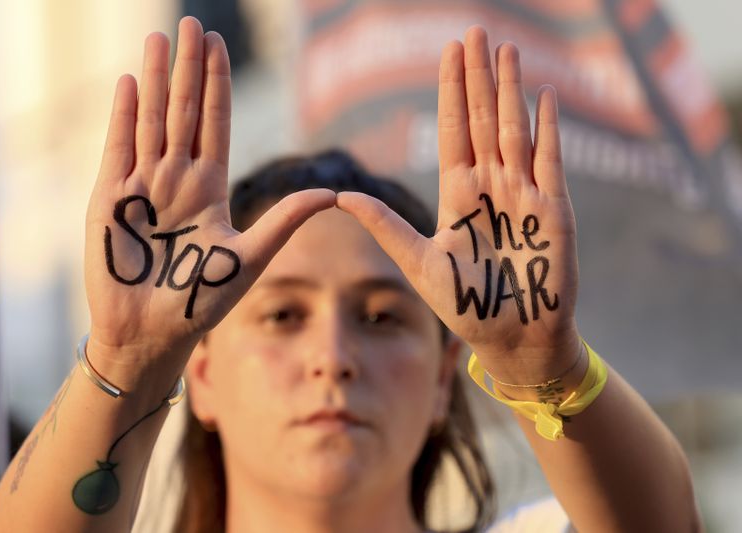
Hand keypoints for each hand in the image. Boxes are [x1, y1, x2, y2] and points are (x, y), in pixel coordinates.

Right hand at [84, 18, 334, 382]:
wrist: (153, 332)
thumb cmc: (200, 301)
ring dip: (154, 79)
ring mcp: (143, 185)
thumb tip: (334, 194)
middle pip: (184, 111)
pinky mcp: (111, 199)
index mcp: (210, 189)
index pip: (215, 124)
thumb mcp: (249, 257)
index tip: (218, 46)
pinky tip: (129, 83)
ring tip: (159, 39)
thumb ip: (285, 220)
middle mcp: (177, 179)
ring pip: (152, 120)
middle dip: (187, 68)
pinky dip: (124, 115)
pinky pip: (118, 148)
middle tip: (193, 23)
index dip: (217, 85)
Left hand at [338, 26, 580, 383]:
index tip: (448, 53)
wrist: (514, 338)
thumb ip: (387, 227)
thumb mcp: (420, 263)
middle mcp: (491, 187)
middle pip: (483, 120)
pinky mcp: (554, 210)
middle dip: (478, 77)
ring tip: (507, 50)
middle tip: (474, 31)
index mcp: (458, 196)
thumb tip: (342, 197)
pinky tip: (542, 96)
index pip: (453, 132)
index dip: (451, 93)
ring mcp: (524, 195)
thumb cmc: (466, 306)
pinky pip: (550, 160)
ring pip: (515, 130)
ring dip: (511, 90)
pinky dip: (548, 128)